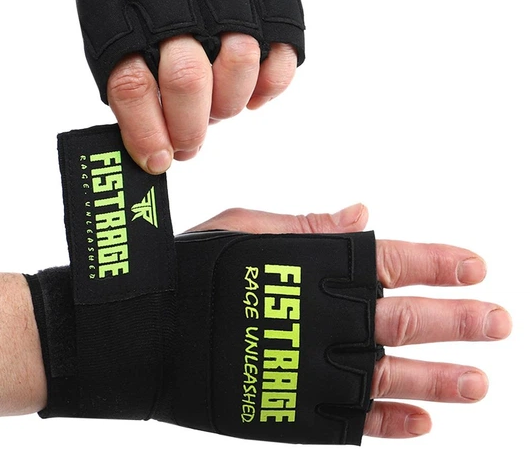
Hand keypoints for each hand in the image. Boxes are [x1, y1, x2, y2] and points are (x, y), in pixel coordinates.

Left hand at [65, 0, 303, 174]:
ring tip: (217, 105)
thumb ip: (130, 95)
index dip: (147, 135)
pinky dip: (269, 86)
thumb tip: (155, 158)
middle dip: (189, 127)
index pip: (133, 86)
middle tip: (188, 144)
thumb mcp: (108, 40)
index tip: (158, 162)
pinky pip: (282, 56)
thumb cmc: (133, 5)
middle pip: (187, 78)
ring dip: (228, 102)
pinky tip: (250, 90)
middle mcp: (178, 0)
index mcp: (126, 16)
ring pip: (241, 62)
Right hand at [188, 203, 512, 438]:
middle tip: (499, 322)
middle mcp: (321, 317)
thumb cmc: (190, 269)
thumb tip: (364, 214)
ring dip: (442, 379)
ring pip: (392, 376)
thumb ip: (308, 228)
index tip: (477, 267)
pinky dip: (391, 423)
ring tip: (481, 380)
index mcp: (311, 267)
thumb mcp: (245, 230)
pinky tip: (423, 423)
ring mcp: (310, 369)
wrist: (142, 331)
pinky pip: (353, 422)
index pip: (390, 261)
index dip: (438, 264)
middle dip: (459, 321)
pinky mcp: (293, 412)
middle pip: (404, 320)